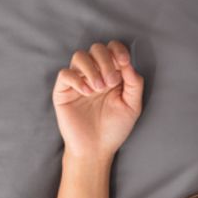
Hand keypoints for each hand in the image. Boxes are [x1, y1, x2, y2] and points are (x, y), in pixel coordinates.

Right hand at [53, 40, 144, 161]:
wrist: (96, 149)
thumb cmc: (114, 128)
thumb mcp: (132, 105)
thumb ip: (134, 83)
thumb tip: (128, 64)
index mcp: (112, 74)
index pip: (112, 49)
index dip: (118, 50)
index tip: (124, 63)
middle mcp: (94, 74)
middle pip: (96, 48)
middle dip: (106, 61)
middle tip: (111, 83)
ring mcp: (78, 81)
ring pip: (79, 56)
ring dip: (92, 69)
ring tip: (98, 89)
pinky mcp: (63, 91)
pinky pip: (65, 73)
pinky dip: (77, 79)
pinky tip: (86, 92)